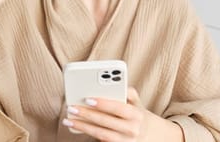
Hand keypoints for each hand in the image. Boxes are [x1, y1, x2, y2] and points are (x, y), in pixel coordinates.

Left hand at [63, 88, 182, 141]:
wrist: (151, 136)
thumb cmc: (138, 115)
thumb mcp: (138, 103)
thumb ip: (129, 92)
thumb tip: (116, 83)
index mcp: (136, 115)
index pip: (118, 108)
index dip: (103, 104)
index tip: (88, 99)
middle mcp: (131, 129)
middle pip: (105, 121)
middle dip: (87, 114)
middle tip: (71, 108)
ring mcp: (125, 141)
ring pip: (100, 133)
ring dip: (82, 127)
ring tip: (68, 120)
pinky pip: (101, 141)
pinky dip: (88, 134)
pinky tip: (77, 128)